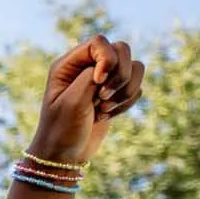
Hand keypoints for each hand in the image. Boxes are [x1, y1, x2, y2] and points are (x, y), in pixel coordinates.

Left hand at [27, 34, 144, 166]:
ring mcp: (104, 79)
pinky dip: (128, 101)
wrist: (64, 155)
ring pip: (135, 67)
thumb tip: (109, 64)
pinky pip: (137, 86)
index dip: (107, 59)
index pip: (100, 42)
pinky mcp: (116, 93)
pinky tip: (107, 115)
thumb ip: (90, 77)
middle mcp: (87, 67)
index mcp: (68, 65)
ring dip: (126, 90)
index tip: (98, 83)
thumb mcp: (72, 102)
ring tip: (104, 108)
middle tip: (102, 98)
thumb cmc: (61, 129)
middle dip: (120, 76)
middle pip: (122, 50)